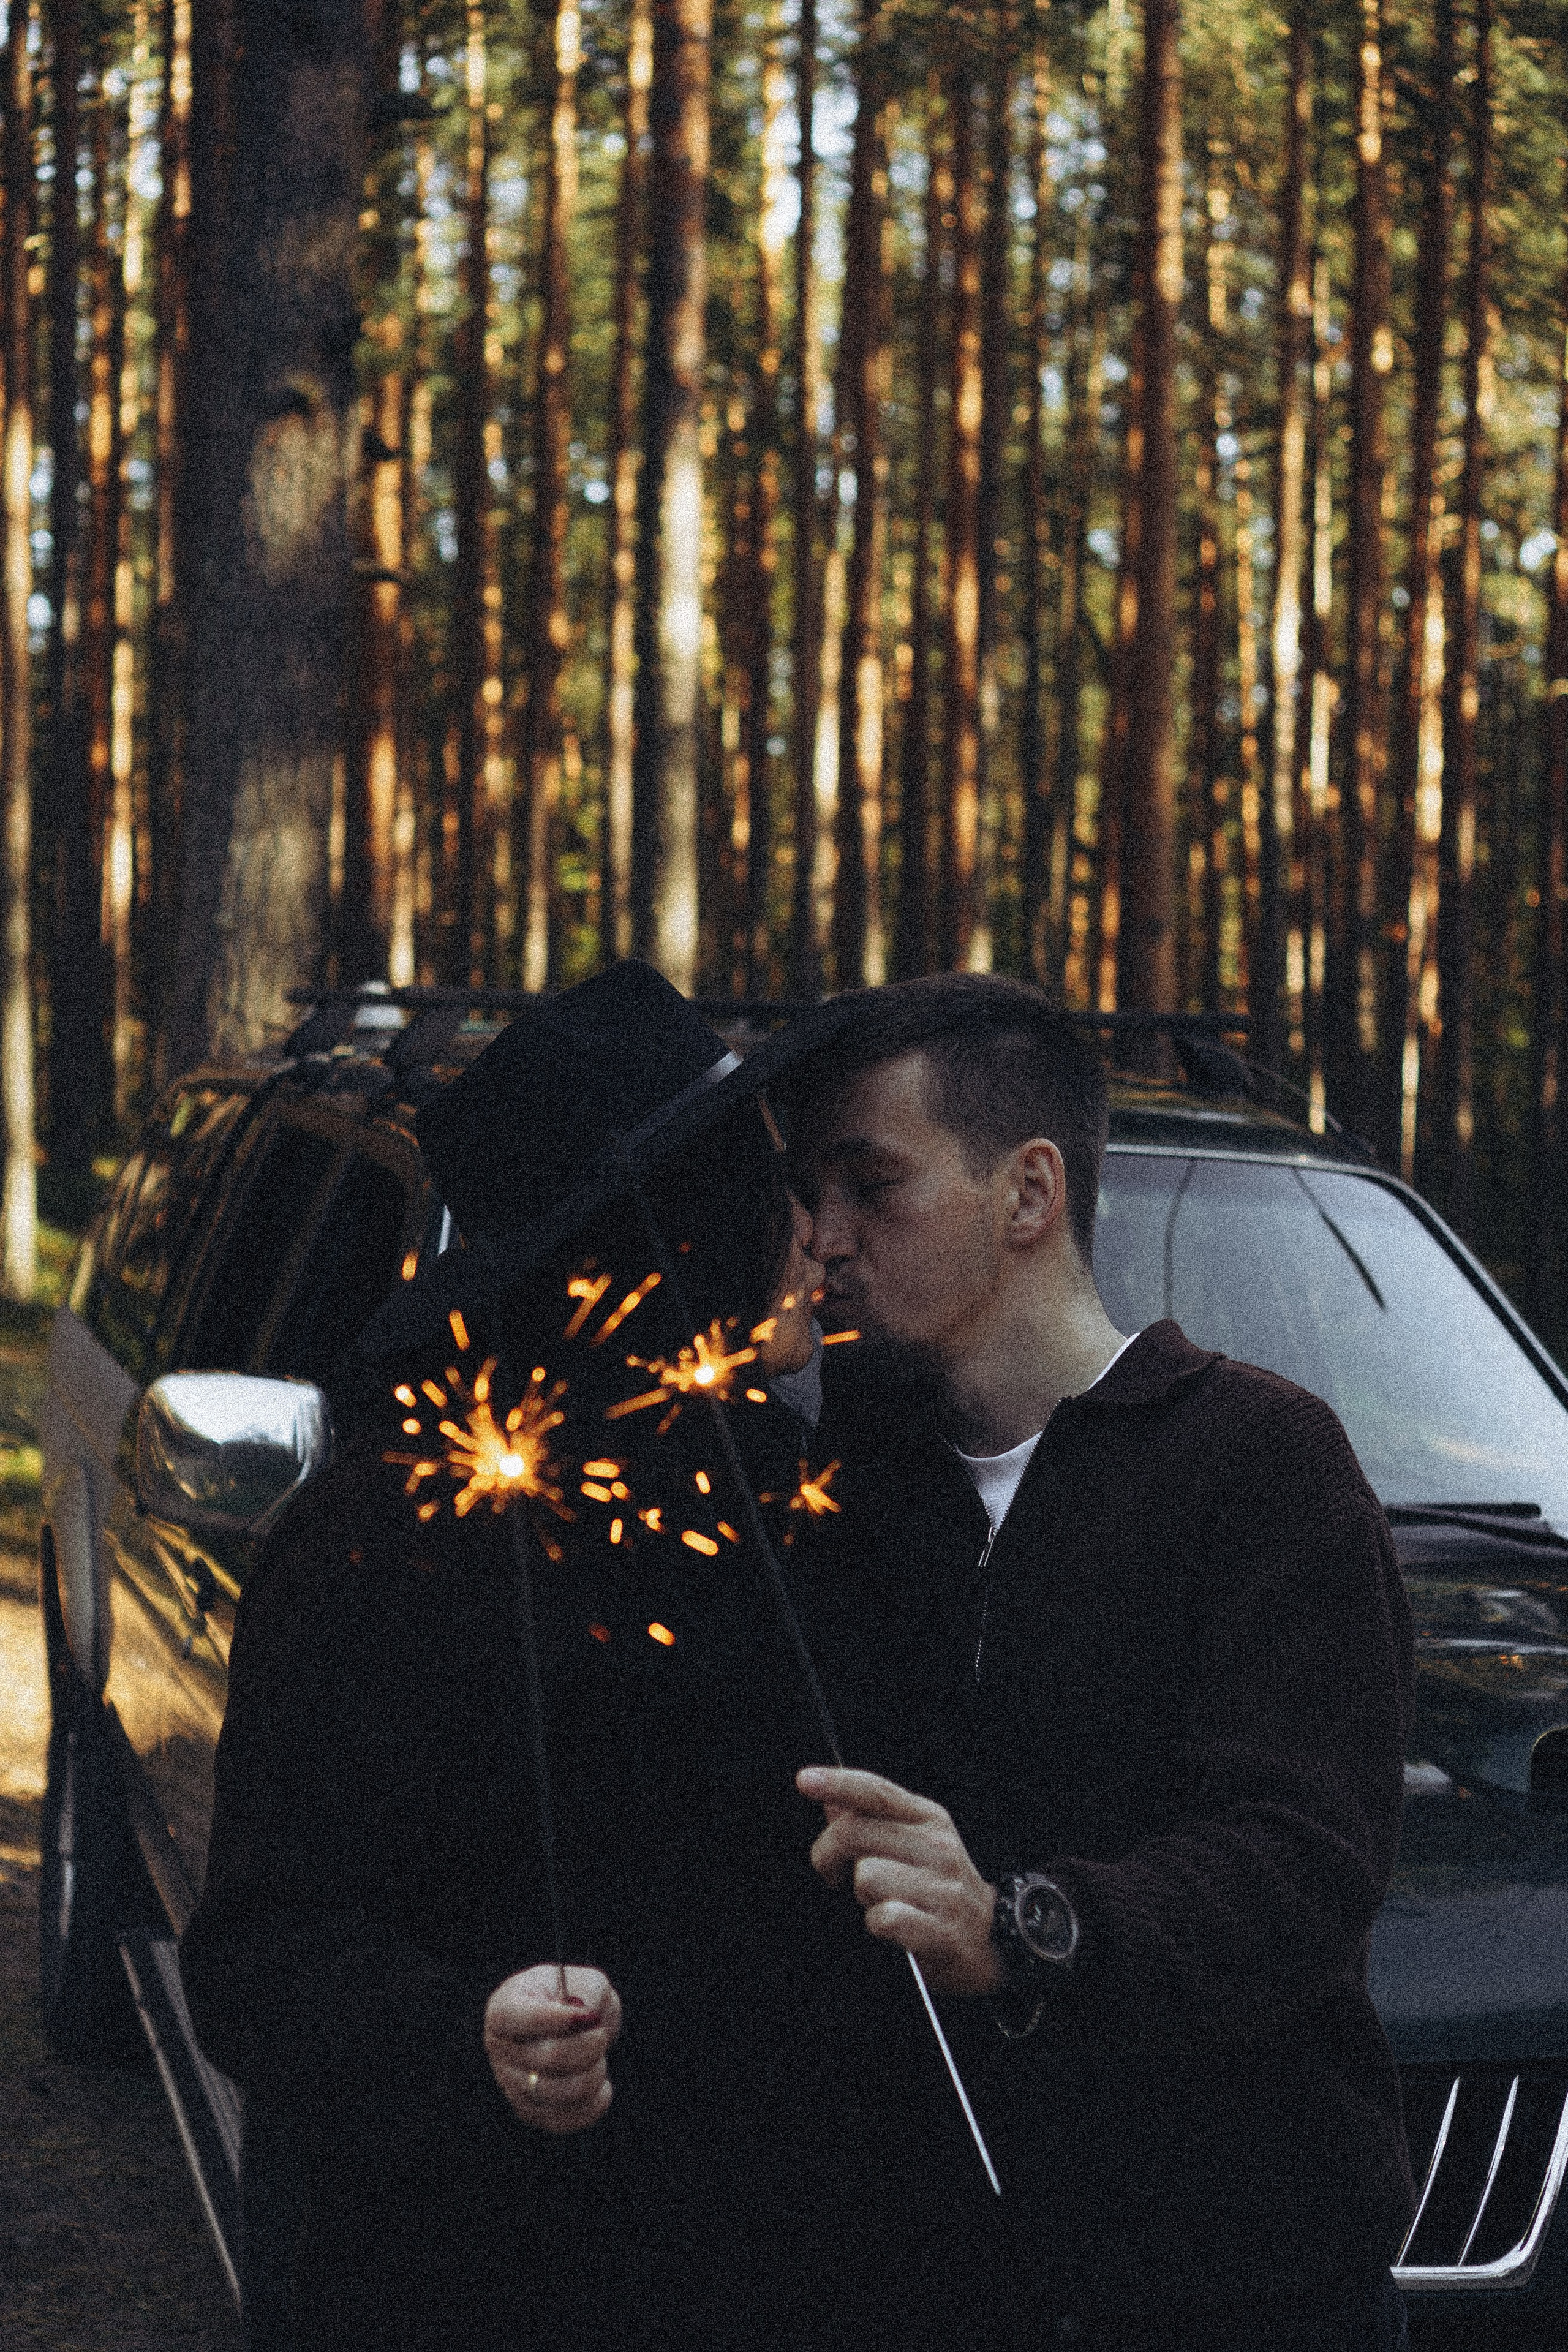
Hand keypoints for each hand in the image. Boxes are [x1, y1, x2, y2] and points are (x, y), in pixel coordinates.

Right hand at [484, 1963, 621, 2133]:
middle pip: (544, 2058)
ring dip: (592, 2076)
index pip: (509, 2017)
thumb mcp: (584, 1979)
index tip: (588, 2016)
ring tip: (599, 2059)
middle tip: (601, 2035)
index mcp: (504, 2007)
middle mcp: (500, 2048)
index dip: (550, 2019)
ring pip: (557, 2093)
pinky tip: (602, 2087)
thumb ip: (587, 1991)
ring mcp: (511, 2084)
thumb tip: (587, 2016)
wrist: (574, 2028)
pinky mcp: (529, 2111)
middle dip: (587, 2047)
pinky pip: (562, 2120)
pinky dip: (592, 2105)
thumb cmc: (575, 1997)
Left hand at [797, 1766, 1004, 1997]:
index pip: (877, 1791)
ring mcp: (943, 1888)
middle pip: (854, 1833)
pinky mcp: (941, 1929)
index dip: (838, 1782)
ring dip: (861, 1896)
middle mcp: (938, 1847)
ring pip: (865, 1876)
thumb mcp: (914, 1845)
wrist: (991, 1942)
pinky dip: (878, 1924)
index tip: (804, 1780)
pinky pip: (884, 1917)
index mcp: (928, 1818)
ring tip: (880, 1902)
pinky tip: (893, 1926)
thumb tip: (830, 1799)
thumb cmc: (940, 1890)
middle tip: (835, 1875)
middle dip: (828, 1856)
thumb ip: (872, 1820)